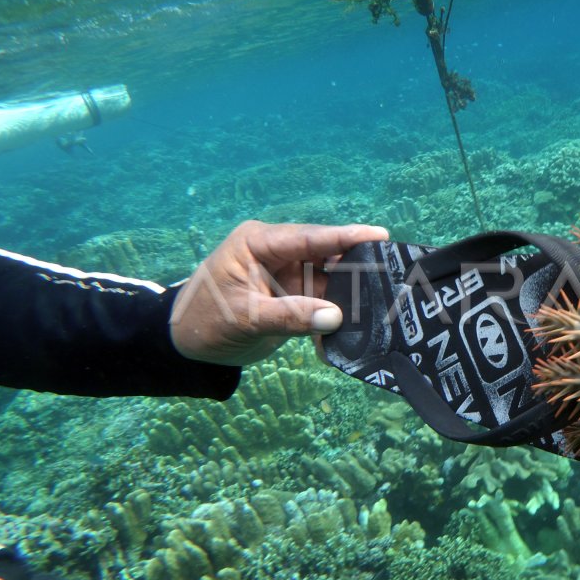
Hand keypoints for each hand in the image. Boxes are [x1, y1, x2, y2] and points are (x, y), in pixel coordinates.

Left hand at [169, 219, 387, 365]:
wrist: (186, 345)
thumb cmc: (205, 322)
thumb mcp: (245, 318)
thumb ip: (289, 316)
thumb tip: (335, 317)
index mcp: (259, 243)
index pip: (308, 237)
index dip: (345, 236)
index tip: (379, 234)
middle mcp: (277, 252)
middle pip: (325, 253)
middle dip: (356, 265)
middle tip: (392, 272)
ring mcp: (287, 273)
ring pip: (328, 277)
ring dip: (349, 292)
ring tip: (383, 299)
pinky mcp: (293, 295)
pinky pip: (322, 299)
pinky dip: (335, 313)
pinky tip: (356, 324)